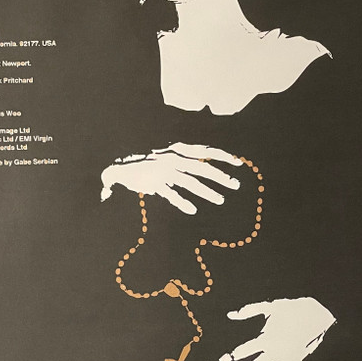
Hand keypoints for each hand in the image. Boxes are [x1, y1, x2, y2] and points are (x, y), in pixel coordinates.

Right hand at [100, 142, 241, 214]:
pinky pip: (171, 194)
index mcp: (178, 150)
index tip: (238, 164)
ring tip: (220, 200)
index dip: (222, 156)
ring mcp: (164, 171)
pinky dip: (182, 202)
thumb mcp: (169, 156)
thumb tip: (206, 160)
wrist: (123, 166)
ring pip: (190, 182)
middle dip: (220, 177)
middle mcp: (173, 159)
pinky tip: (193, 210)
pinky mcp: (155, 183)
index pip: (205, 151)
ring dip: (207, 192)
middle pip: (202, 168)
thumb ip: (185, 157)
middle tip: (235, 186)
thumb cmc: (150, 162)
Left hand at [219, 297, 335, 360]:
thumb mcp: (269, 307)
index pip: (246, 350)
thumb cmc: (290, 309)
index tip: (224, 360)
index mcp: (268, 339)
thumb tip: (231, 314)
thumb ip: (249, 311)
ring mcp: (287, 360)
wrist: (315, 315)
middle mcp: (276, 353)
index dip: (234, 355)